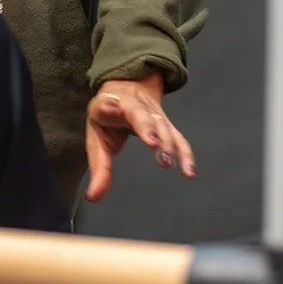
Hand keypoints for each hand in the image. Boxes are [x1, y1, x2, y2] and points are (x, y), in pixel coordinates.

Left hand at [85, 71, 195, 201]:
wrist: (128, 86)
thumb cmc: (108, 117)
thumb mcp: (96, 138)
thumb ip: (99, 168)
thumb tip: (94, 197)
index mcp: (108, 104)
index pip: (109, 104)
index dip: (111, 107)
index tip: (112, 108)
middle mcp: (133, 104)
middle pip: (141, 113)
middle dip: (147, 127)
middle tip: (153, 144)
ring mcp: (153, 112)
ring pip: (162, 124)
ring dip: (166, 141)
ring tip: (167, 161)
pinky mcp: (167, 123)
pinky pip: (177, 137)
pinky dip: (184, 152)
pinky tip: (189, 170)